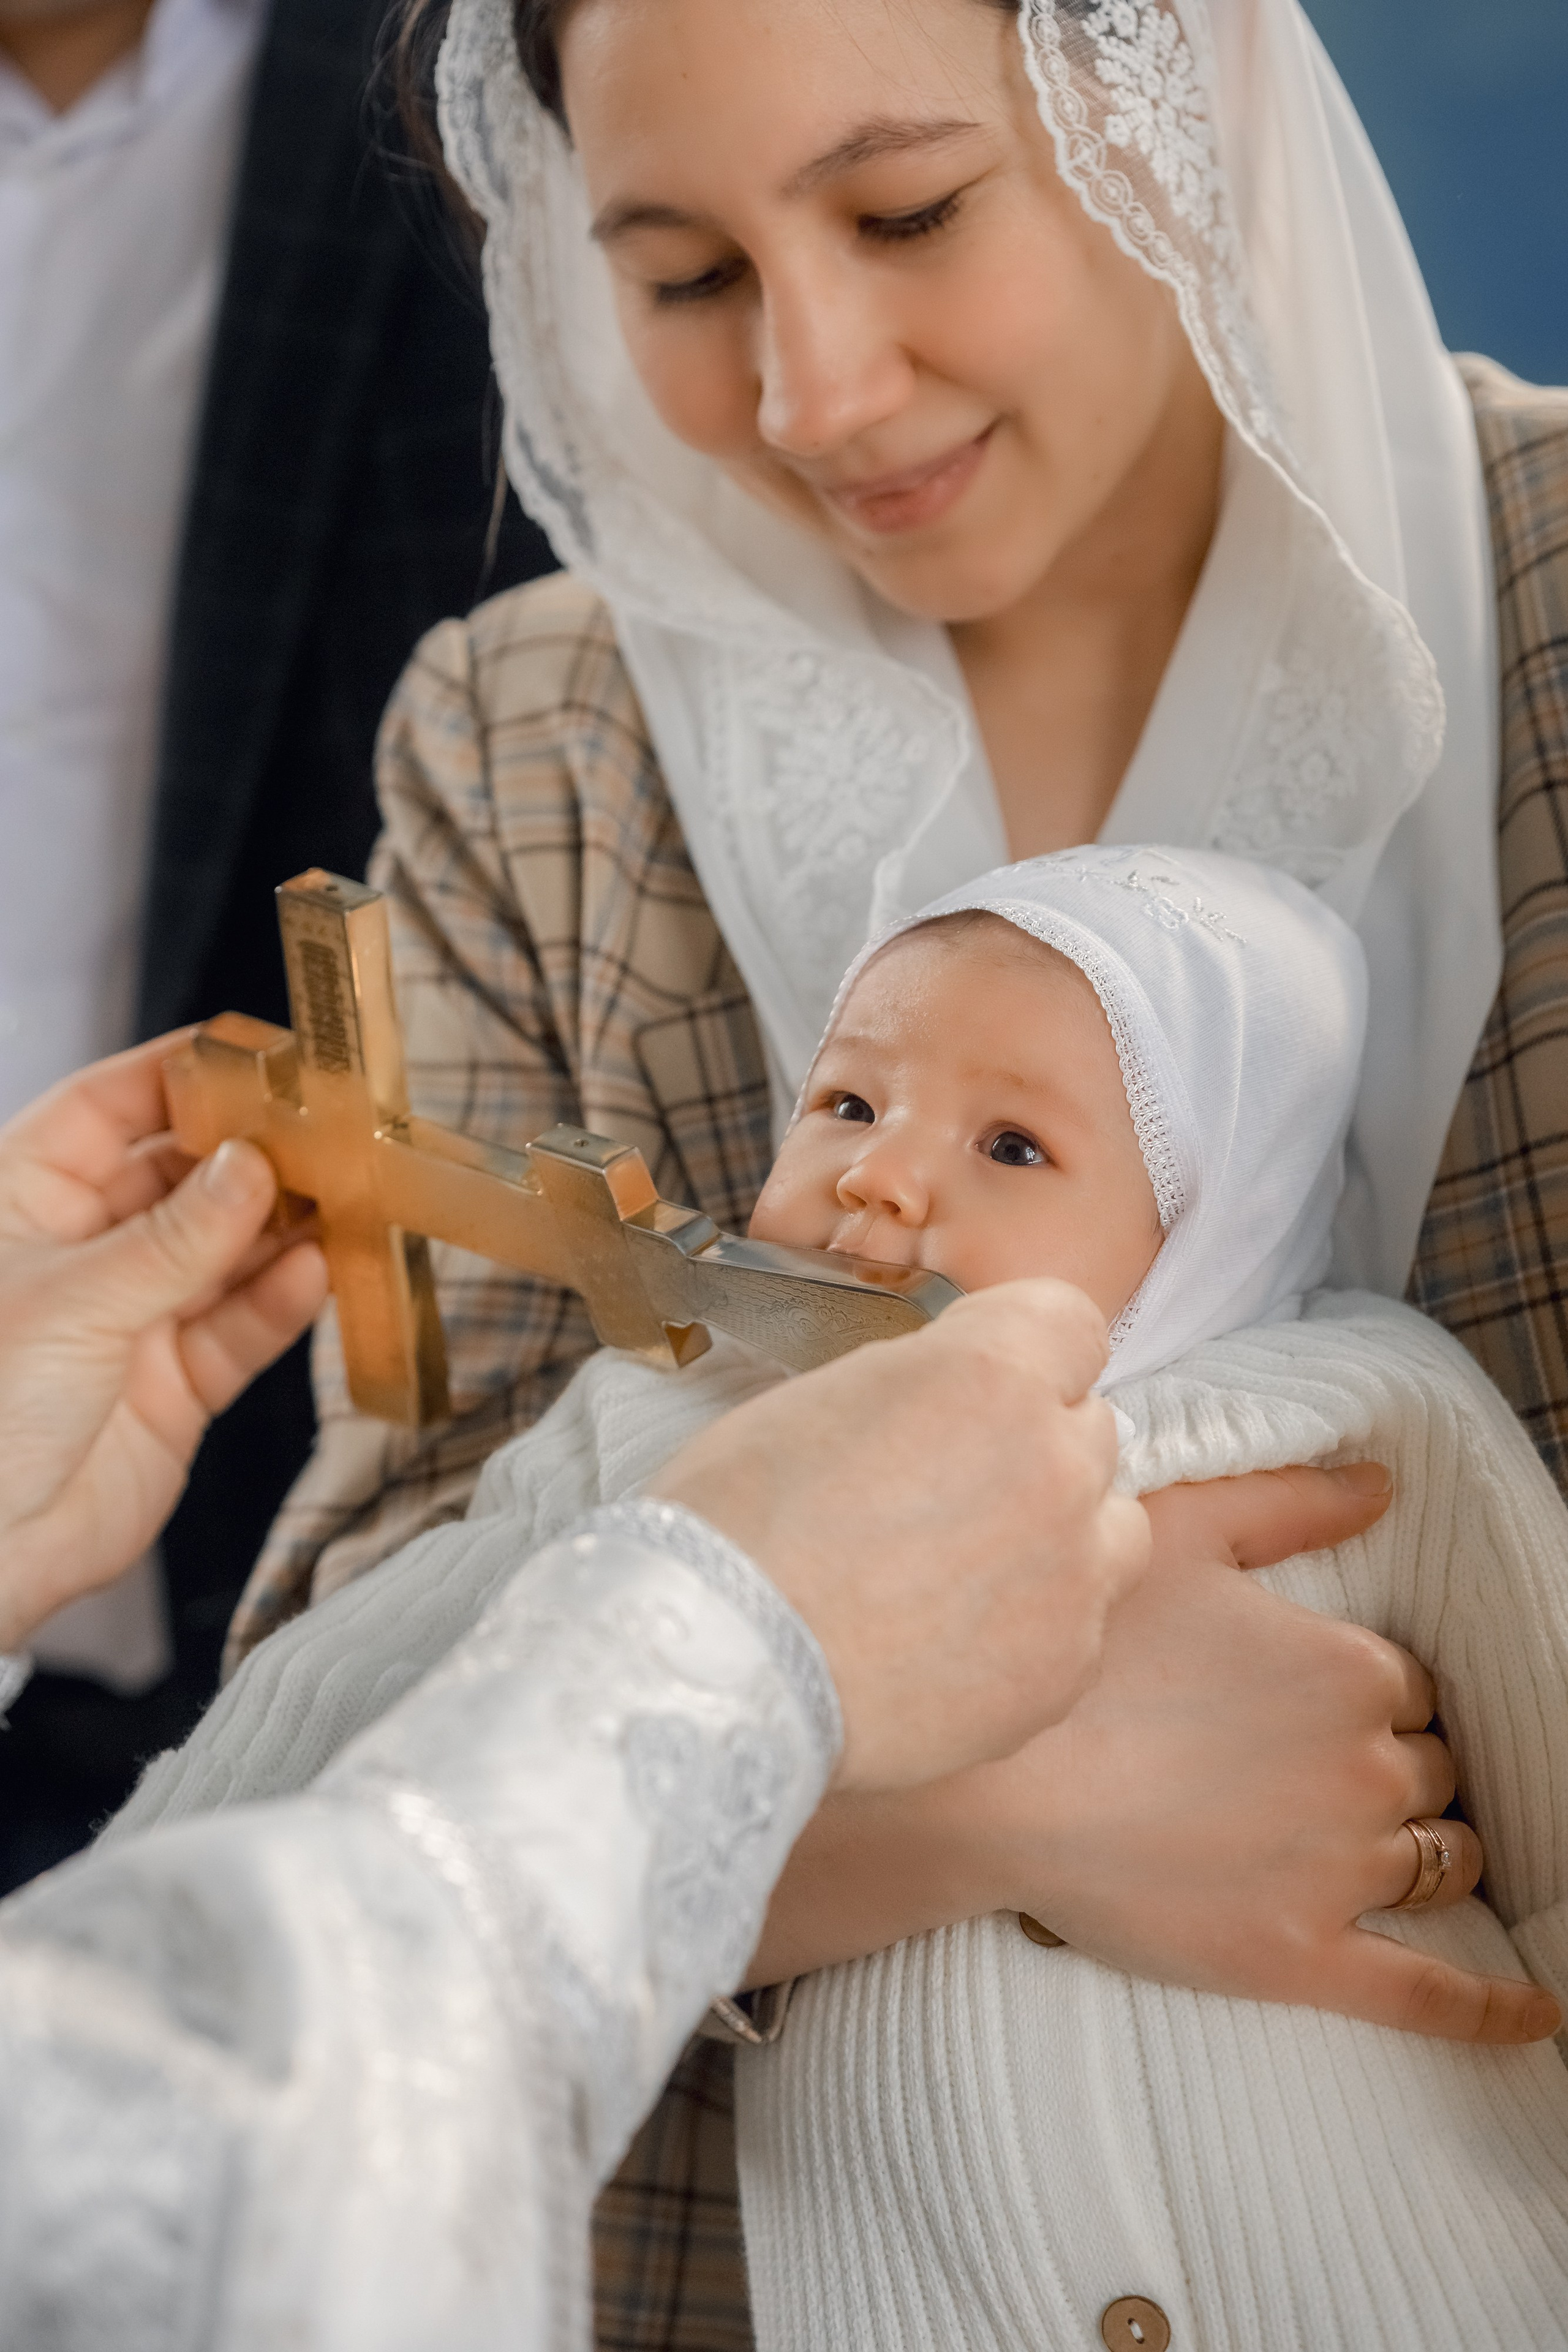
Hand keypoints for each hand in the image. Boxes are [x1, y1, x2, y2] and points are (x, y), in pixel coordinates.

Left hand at [0, 1037, 328, 1649]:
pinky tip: (317, 1270)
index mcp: (20, 1199)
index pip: (106, 1106)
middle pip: (181, 1173)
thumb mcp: (73, 1301)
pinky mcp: (175, 1385)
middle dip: (252, 1152)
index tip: (259, 1054)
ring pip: (224, 1249)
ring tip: (343, 1197)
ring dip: (283, 1226)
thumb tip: (251, 1166)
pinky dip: (280, 1301)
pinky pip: (240, 1326)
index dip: (181, 1073)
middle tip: (326, 1131)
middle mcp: (79, 1249)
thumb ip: (176, 1237)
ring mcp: (130, 1317)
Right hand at [650, 1279, 1149, 1793]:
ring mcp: (1073, 1576)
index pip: (1072, 1325)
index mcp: (992, 1375)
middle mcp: (1055, 1465)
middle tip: (945, 1492)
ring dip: (1058, 1537)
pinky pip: (1079, 1627)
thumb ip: (927, 1387)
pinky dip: (1030, 1631)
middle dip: (1032, 1447)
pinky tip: (945, 1648)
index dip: (1025, 1350)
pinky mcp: (1063, 1670)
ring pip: (1112, 1531)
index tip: (983, 1382)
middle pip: (1090, 1429)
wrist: (714, 1665)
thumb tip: (962, 1406)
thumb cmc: (736, 1521)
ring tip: (962, 1574)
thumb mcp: (827, 1395)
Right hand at [749, 1466, 1558, 2043]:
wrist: (992, 1788)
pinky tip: (1539, 2015)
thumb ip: (1290, 1503)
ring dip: (1430, 1850)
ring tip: (1392, 1849)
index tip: (1311, 1703)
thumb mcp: (1177, 1532)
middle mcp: (1366, 1768)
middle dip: (1394, 1767)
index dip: (1368, 1693)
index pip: (1409, 1686)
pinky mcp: (1305, 1959)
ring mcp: (1343, 1872)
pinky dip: (1495, 2009)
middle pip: (1431, 1771)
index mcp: (1347, 1669)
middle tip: (1319, 1770)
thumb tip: (1382, 1483)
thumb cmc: (1080, 1654)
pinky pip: (1431, 1994)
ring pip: (1441, 1861)